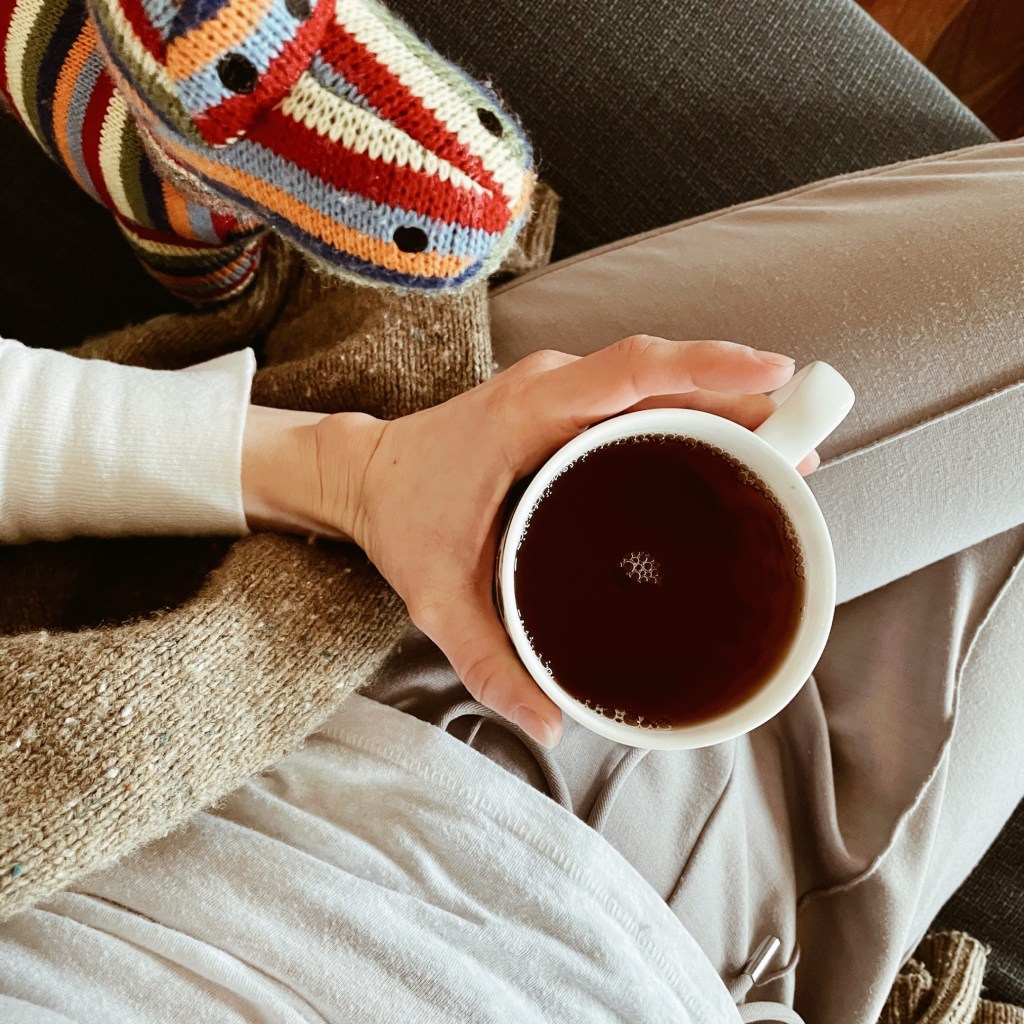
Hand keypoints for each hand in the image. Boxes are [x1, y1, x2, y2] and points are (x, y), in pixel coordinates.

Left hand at [306, 336, 809, 747]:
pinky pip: (640, 395)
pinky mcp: (567, 407)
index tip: (773, 375)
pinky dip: (690, 411)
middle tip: (802, 441)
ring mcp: (562, 392)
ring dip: (724, 403)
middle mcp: (552, 388)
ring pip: (658, 381)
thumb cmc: (403, 523)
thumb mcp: (438, 599)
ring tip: (785, 445)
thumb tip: (551, 722)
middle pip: (663, 374)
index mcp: (526, 413)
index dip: (707, 366)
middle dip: (740, 398)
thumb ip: (488, 662)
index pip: (630, 370)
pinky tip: (727, 448)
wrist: (368, 476)